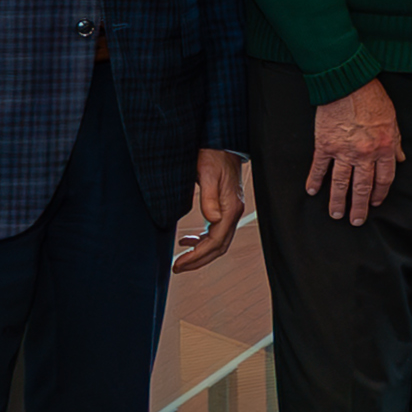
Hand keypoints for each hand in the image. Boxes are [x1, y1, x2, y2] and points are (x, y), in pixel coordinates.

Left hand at [174, 151, 248, 271]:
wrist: (223, 143)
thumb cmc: (213, 156)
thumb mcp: (207, 174)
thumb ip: (209, 198)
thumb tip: (212, 219)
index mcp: (230, 208)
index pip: (215, 242)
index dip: (197, 257)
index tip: (179, 264)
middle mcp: (233, 213)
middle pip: (219, 247)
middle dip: (198, 261)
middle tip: (177, 267)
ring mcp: (230, 211)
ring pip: (218, 242)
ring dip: (200, 253)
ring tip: (181, 259)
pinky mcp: (225, 207)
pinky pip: (216, 232)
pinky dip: (202, 241)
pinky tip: (187, 240)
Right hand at [306, 78, 403, 225]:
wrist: (348, 83)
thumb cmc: (372, 98)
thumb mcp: (393, 120)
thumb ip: (397, 143)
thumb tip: (401, 159)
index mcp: (384, 148)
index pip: (384, 179)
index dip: (380, 194)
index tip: (376, 203)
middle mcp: (364, 154)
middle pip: (363, 187)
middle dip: (360, 207)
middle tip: (356, 221)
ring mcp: (343, 151)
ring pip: (341, 183)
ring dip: (338, 201)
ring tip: (336, 214)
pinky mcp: (324, 145)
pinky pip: (320, 167)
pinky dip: (315, 180)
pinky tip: (312, 191)